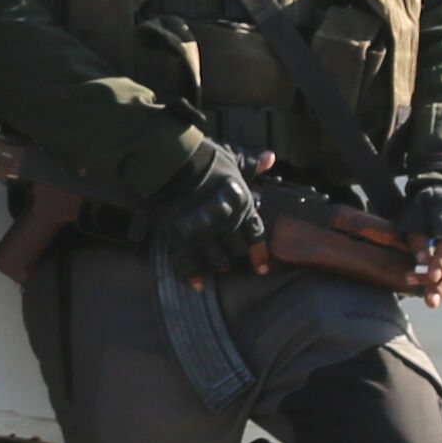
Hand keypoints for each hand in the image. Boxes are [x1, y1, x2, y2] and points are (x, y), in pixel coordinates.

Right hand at [151, 137, 269, 279]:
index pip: (255, 234)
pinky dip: (193, 276)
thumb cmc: (202, 157)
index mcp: (242, 205)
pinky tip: (197, 285)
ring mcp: (206, 233)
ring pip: (216, 259)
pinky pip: (190, 263)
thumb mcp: (230, 157)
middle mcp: (228, 223)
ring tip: (218, 269)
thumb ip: (250, 164)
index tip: (262, 268)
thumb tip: (270, 157)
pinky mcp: (182, 238)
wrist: (171, 162)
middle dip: (234, 256)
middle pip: (236, 249)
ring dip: (218, 266)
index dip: (258, 253)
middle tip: (231, 264)